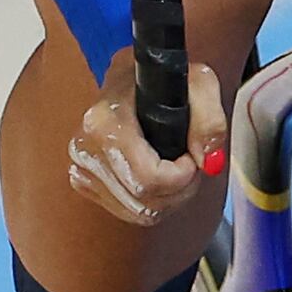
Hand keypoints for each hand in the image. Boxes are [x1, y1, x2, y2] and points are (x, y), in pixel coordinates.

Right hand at [67, 51, 225, 224]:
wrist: (132, 79)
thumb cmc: (164, 79)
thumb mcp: (199, 82)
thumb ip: (210, 119)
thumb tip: (209, 162)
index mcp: (104, 121)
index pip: (148, 178)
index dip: (181, 176)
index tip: (191, 157)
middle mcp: (85, 147)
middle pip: (144, 201)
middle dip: (179, 190)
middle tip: (189, 164)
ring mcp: (81, 168)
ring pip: (138, 213)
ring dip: (168, 199)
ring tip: (177, 170)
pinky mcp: (83, 181)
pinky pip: (128, 212)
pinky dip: (152, 203)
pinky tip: (159, 179)